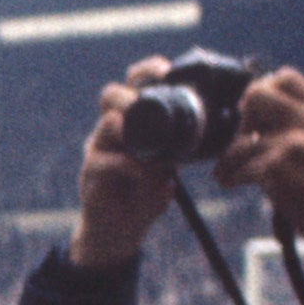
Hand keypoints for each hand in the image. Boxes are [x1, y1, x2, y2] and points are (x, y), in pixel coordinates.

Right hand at [71, 54, 187, 270]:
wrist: (119, 233)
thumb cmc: (145, 195)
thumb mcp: (169, 166)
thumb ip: (181, 147)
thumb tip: (212, 129)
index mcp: (130, 122)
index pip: (132, 85)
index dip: (146, 71)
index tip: (167, 71)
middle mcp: (110, 131)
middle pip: (112, 95)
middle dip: (135, 94)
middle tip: (156, 104)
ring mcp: (97, 149)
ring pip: (109, 122)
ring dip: (137, 129)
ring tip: (159, 149)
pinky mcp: (91, 172)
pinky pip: (111, 160)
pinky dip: (136, 167)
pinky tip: (154, 178)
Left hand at [217, 70, 303, 256]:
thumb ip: (302, 121)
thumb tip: (260, 110)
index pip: (285, 76)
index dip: (263, 89)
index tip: (255, 113)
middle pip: (256, 95)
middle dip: (243, 118)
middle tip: (244, 141)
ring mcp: (293, 142)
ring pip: (240, 140)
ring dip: (228, 159)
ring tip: (229, 171)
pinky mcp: (278, 166)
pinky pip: (238, 167)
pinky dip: (229, 177)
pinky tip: (231, 183)